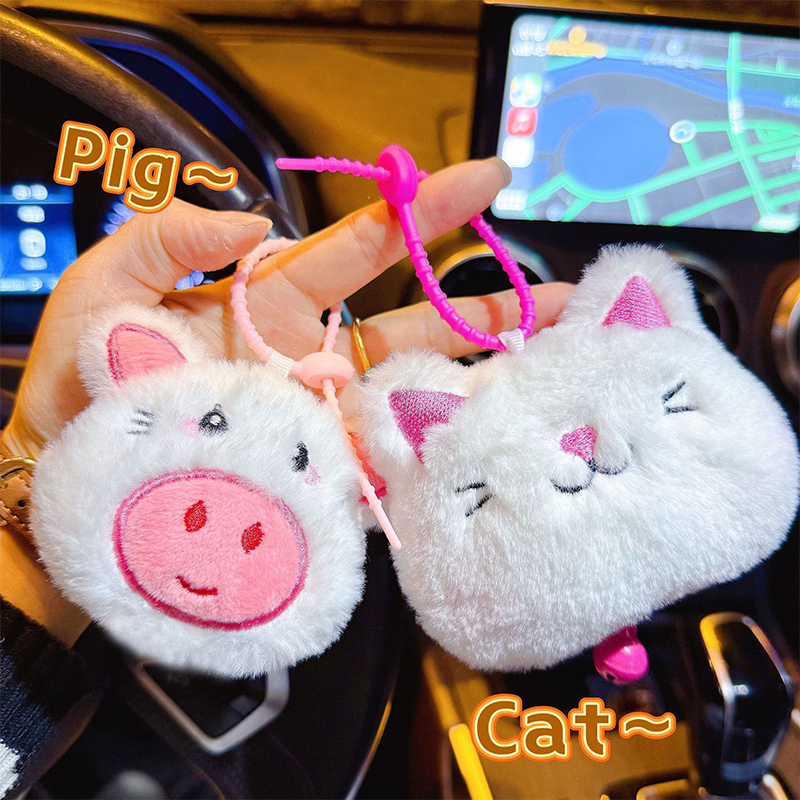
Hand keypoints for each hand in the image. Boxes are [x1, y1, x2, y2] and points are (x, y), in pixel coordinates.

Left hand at [3, 157, 570, 460]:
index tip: (485, 177)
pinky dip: (437, 448)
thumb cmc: (81, 378)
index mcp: (269, 300)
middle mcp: (310, 356)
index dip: (424, 213)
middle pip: (415, 322)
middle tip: (563, 294)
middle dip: (486, 304)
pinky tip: (494, 441)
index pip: (363, 248)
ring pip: (415, 389)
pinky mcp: (318, 470)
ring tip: (555, 367)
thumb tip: (256, 223)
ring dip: (483, 378)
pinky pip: (386, 457)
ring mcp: (321, 415)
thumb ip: (173, 238)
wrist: (65, 474)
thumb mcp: (106, 284)